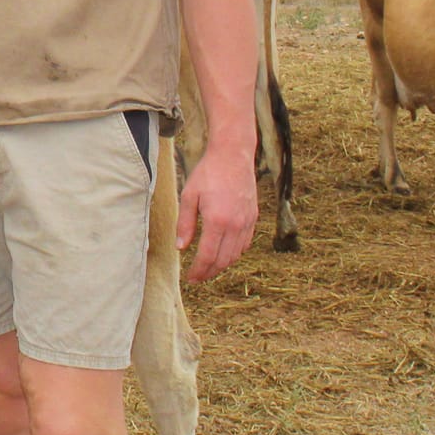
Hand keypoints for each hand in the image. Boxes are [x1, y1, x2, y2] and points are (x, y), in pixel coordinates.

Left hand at [176, 142, 257, 282]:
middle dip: (210, 272)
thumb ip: (185, 224)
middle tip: (198, 277)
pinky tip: (224, 253)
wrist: (233, 156)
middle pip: (223, 260)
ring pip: (236, 254)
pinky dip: (234, 253)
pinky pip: (245, 243)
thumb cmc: (208, 174)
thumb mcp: (189, 196)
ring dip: (222, 265)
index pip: (208, 257)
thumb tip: (181, 247)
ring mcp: (247, 222)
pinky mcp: (253, 217)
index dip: (199, 271)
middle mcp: (235, 225)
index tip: (190, 278)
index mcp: (217, 221)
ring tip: (208, 267)